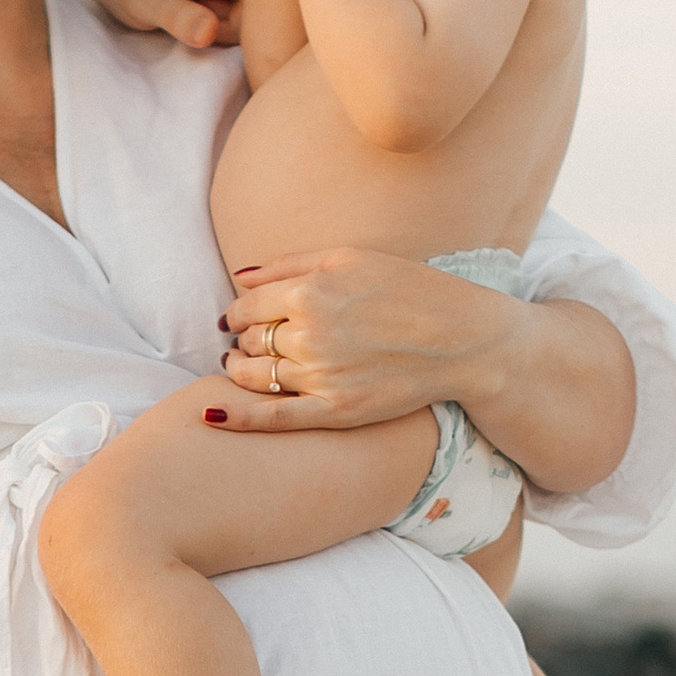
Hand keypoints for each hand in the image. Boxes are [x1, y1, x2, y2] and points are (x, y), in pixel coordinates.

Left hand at [57, 0, 254, 53]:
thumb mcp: (140, 3)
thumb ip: (176, 18)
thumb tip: (209, 34)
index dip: (259, 8)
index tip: (233, 36)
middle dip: (246, 16)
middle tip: (207, 34)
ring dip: (240, 16)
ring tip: (200, 23)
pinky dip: (235, 12)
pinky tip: (206, 16)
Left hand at [210, 247, 525, 430]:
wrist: (463, 340)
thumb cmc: (411, 290)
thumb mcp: (351, 257)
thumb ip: (291, 264)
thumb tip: (241, 276)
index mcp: (312, 289)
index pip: (247, 306)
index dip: (237, 313)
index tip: (239, 319)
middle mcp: (311, 332)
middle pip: (250, 341)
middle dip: (244, 341)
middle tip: (249, 343)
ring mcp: (322, 375)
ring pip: (255, 377)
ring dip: (240, 371)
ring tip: (241, 367)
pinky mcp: (336, 411)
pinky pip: (273, 418)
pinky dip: (237, 417)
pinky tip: (212, 414)